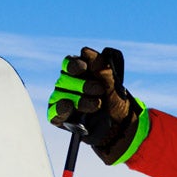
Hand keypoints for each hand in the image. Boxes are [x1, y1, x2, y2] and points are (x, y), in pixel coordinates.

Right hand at [47, 47, 151, 163]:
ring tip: (97, 105)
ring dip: (81, 100)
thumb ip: (100, 67)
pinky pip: (54, 112)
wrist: (121, 126)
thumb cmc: (115, 101)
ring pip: (62, 95)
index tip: (84, 67)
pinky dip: (61, 109)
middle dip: (84, 85)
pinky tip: (69, 107)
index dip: (74, 65)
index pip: (69, 63)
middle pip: (65, 79)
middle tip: (99, 90)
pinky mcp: (60, 117)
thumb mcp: (113, 84)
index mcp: (80, 73)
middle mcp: (68, 85)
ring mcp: (63, 100)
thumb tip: (85, 50)